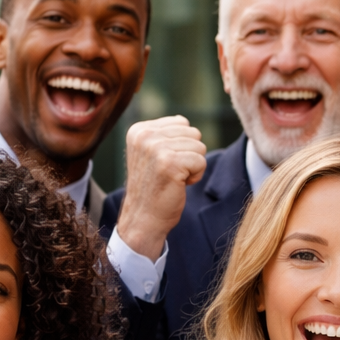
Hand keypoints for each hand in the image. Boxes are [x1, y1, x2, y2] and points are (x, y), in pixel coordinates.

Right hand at [114, 116, 206, 260]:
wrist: (144, 217)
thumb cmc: (153, 187)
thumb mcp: (151, 153)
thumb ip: (164, 135)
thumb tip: (184, 121)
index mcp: (139, 130)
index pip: (181, 122)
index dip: (181, 145)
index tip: (165, 163)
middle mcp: (145, 135)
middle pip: (193, 132)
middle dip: (190, 154)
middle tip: (172, 172)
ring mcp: (156, 148)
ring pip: (199, 146)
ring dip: (193, 166)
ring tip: (175, 178)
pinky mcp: (170, 163)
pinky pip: (201, 161)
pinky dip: (196, 175)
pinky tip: (180, 184)